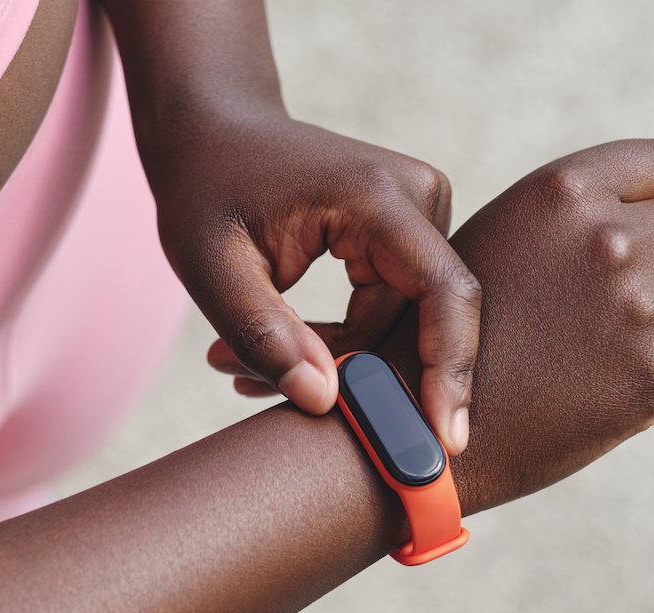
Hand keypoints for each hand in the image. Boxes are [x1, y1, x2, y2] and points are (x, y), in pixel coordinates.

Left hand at [148, 111, 480, 454]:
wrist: (213, 129)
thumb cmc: (205, 188)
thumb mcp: (211, 266)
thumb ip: (264, 334)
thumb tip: (324, 402)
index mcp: (377, 196)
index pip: (442, 293)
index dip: (448, 370)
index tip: (444, 442)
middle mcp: (417, 196)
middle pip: (418, 319)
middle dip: (356, 374)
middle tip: (250, 390)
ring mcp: (419, 211)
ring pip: (403, 321)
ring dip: (338, 358)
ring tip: (241, 367)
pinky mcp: (408, 232)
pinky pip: (393, 308)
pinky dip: (343, 340)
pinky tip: (283, 348)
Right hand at [378, 139, 653, 513]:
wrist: (415, 431)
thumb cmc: (446, 339)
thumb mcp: (496, 243)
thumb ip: (567, 223)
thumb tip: (646, 215)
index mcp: (562, 191)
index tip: (632, 238)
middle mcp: (606, 237)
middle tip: (617, 302)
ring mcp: (635, 305)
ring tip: (613, 344)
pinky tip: (626, 380)